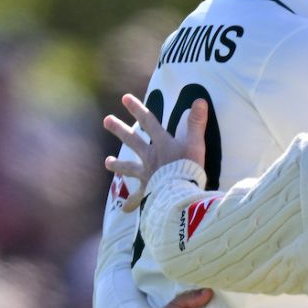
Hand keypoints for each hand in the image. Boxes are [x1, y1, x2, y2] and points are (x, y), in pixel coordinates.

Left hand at [103, 94, 207, 211]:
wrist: (179, 193)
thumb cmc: (189, 168)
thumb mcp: (196, 144)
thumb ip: (197, 123)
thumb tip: (200, 100)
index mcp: (162, 144)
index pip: (149, 122)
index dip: (138, 109)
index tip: (125, 98)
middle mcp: (150, 157)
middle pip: (132, 140)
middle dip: (119, 129)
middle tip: (107, 120)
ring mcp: (147, 174)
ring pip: (128, 168)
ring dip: (117, 165)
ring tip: (107, 162)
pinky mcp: (148, 191)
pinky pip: (138, 198)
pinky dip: (132, 204)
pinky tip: (125, 209)